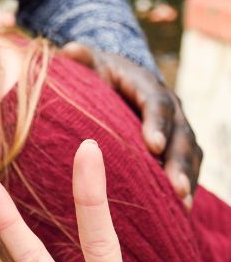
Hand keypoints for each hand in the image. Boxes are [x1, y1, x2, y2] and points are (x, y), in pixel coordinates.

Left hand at [62, 42, 201, 207]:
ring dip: (187, 179)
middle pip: (182, 134)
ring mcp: (177, 128)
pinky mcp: (175, 147)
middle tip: (176, 188)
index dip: (157, 124)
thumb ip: (81, 59)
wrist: (112, 77)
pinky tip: (179, 212)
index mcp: (148, 86)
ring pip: (190, 154)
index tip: (152, 146)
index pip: (157, 104)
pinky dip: (185, 186)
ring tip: (182, 205)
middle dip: (179, 162)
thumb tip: (70, 50)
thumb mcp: (88, 64)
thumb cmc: (96, 74)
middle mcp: (170, 107)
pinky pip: (187, 167)